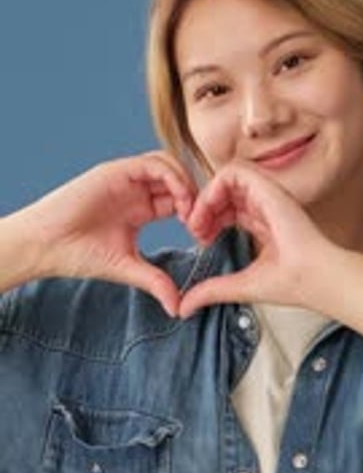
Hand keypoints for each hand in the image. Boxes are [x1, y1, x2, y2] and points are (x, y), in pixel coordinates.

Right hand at [25, 151, 197, 314]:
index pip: (178, 201)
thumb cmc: (78, 256)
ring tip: (192, 212)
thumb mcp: (127, 268)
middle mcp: (136, 190)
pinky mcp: (116, 171)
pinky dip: (172, 178)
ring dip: (187, 185)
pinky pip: (153, 163)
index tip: (205, 237)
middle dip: (197, 198)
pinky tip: (179, 201)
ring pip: (169, 166)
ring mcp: (126, 178)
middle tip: (204, 223)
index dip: (195, 214)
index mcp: (141, 209)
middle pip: (178, 180)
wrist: (46, 246)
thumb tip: (178, 308)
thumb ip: (155, 281)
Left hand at [179, 160, 335, 318]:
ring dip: (204, 199)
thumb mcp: (240, 286)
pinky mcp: (268, 189)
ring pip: (225, 180)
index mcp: (265, 224)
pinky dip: (213, 188)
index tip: (201, 241)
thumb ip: (211, 291)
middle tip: (194, 231)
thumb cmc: (292, 284)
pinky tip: (207, 211)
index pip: (230, 210)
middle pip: (224, 195)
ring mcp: (267, 196)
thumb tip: (184, 308)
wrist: (315, 278)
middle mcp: (266, 207)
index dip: (209, 220)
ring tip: (196, 223)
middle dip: (202, 210)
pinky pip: (233, 172)